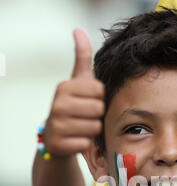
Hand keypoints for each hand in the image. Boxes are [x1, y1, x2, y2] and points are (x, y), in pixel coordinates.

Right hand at [43, 29, 104, 156]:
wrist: (55, 137)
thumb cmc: (73, 106)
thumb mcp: (77, 82)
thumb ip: (82, 58)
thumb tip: (78, 30)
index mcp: (64, 87)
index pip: (100, 91)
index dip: (98, 98)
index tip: (87, 101)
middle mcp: (57, 104)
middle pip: (99, 109)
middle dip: (96, 116)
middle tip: (84, 117)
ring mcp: (56, 125)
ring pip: (95, 128)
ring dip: (92, 130)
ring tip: (80, 128)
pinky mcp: (59, 144)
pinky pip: (86, 143)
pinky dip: (84, 144)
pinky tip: (75, 140)